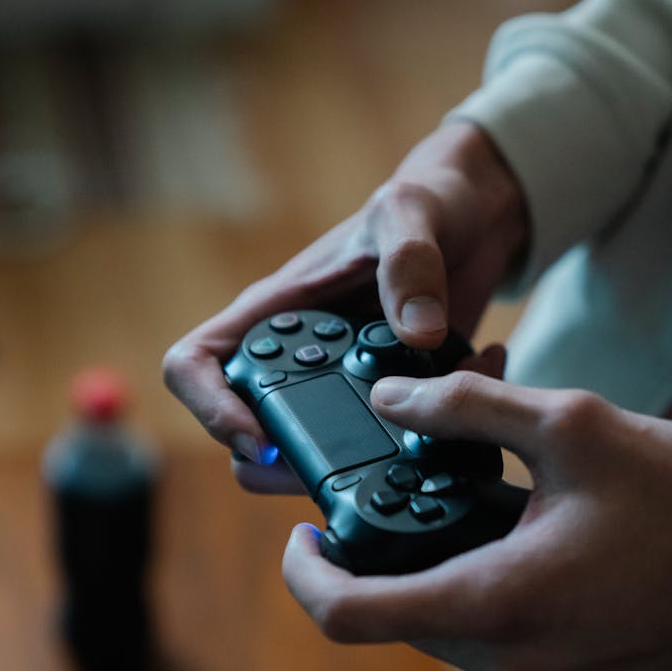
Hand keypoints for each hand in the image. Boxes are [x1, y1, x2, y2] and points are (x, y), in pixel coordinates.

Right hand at [162, 122, 526, 481]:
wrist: (476, 218)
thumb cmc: (426, 201)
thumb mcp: (410, 213)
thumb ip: (410, 263)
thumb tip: (415, 336)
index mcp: (277, 312)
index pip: (195, 365)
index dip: (208, 408)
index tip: (257, 437)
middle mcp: (298, 356)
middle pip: (247, 431)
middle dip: (284, 463)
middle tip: (337, 469)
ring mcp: (341, 385)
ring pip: (312, 455)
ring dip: (360, 464)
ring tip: (416, 436)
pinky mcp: (390, 402)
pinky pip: (391, 445)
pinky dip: (433, 438)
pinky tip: (472, 387)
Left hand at [283, 372, 671, 670]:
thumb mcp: (569, 424)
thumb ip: (466, 407)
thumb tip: (390, 399)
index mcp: (495, 602)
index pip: (349, 617)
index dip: (305, 577)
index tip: (305, 535)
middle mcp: (510, 664)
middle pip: (400, 618)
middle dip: (390, 561)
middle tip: (411, 500)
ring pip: (447, 634)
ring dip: (443, 578)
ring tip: (484, 517)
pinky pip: (497, 651)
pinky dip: (489, 603)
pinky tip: (528, 552)